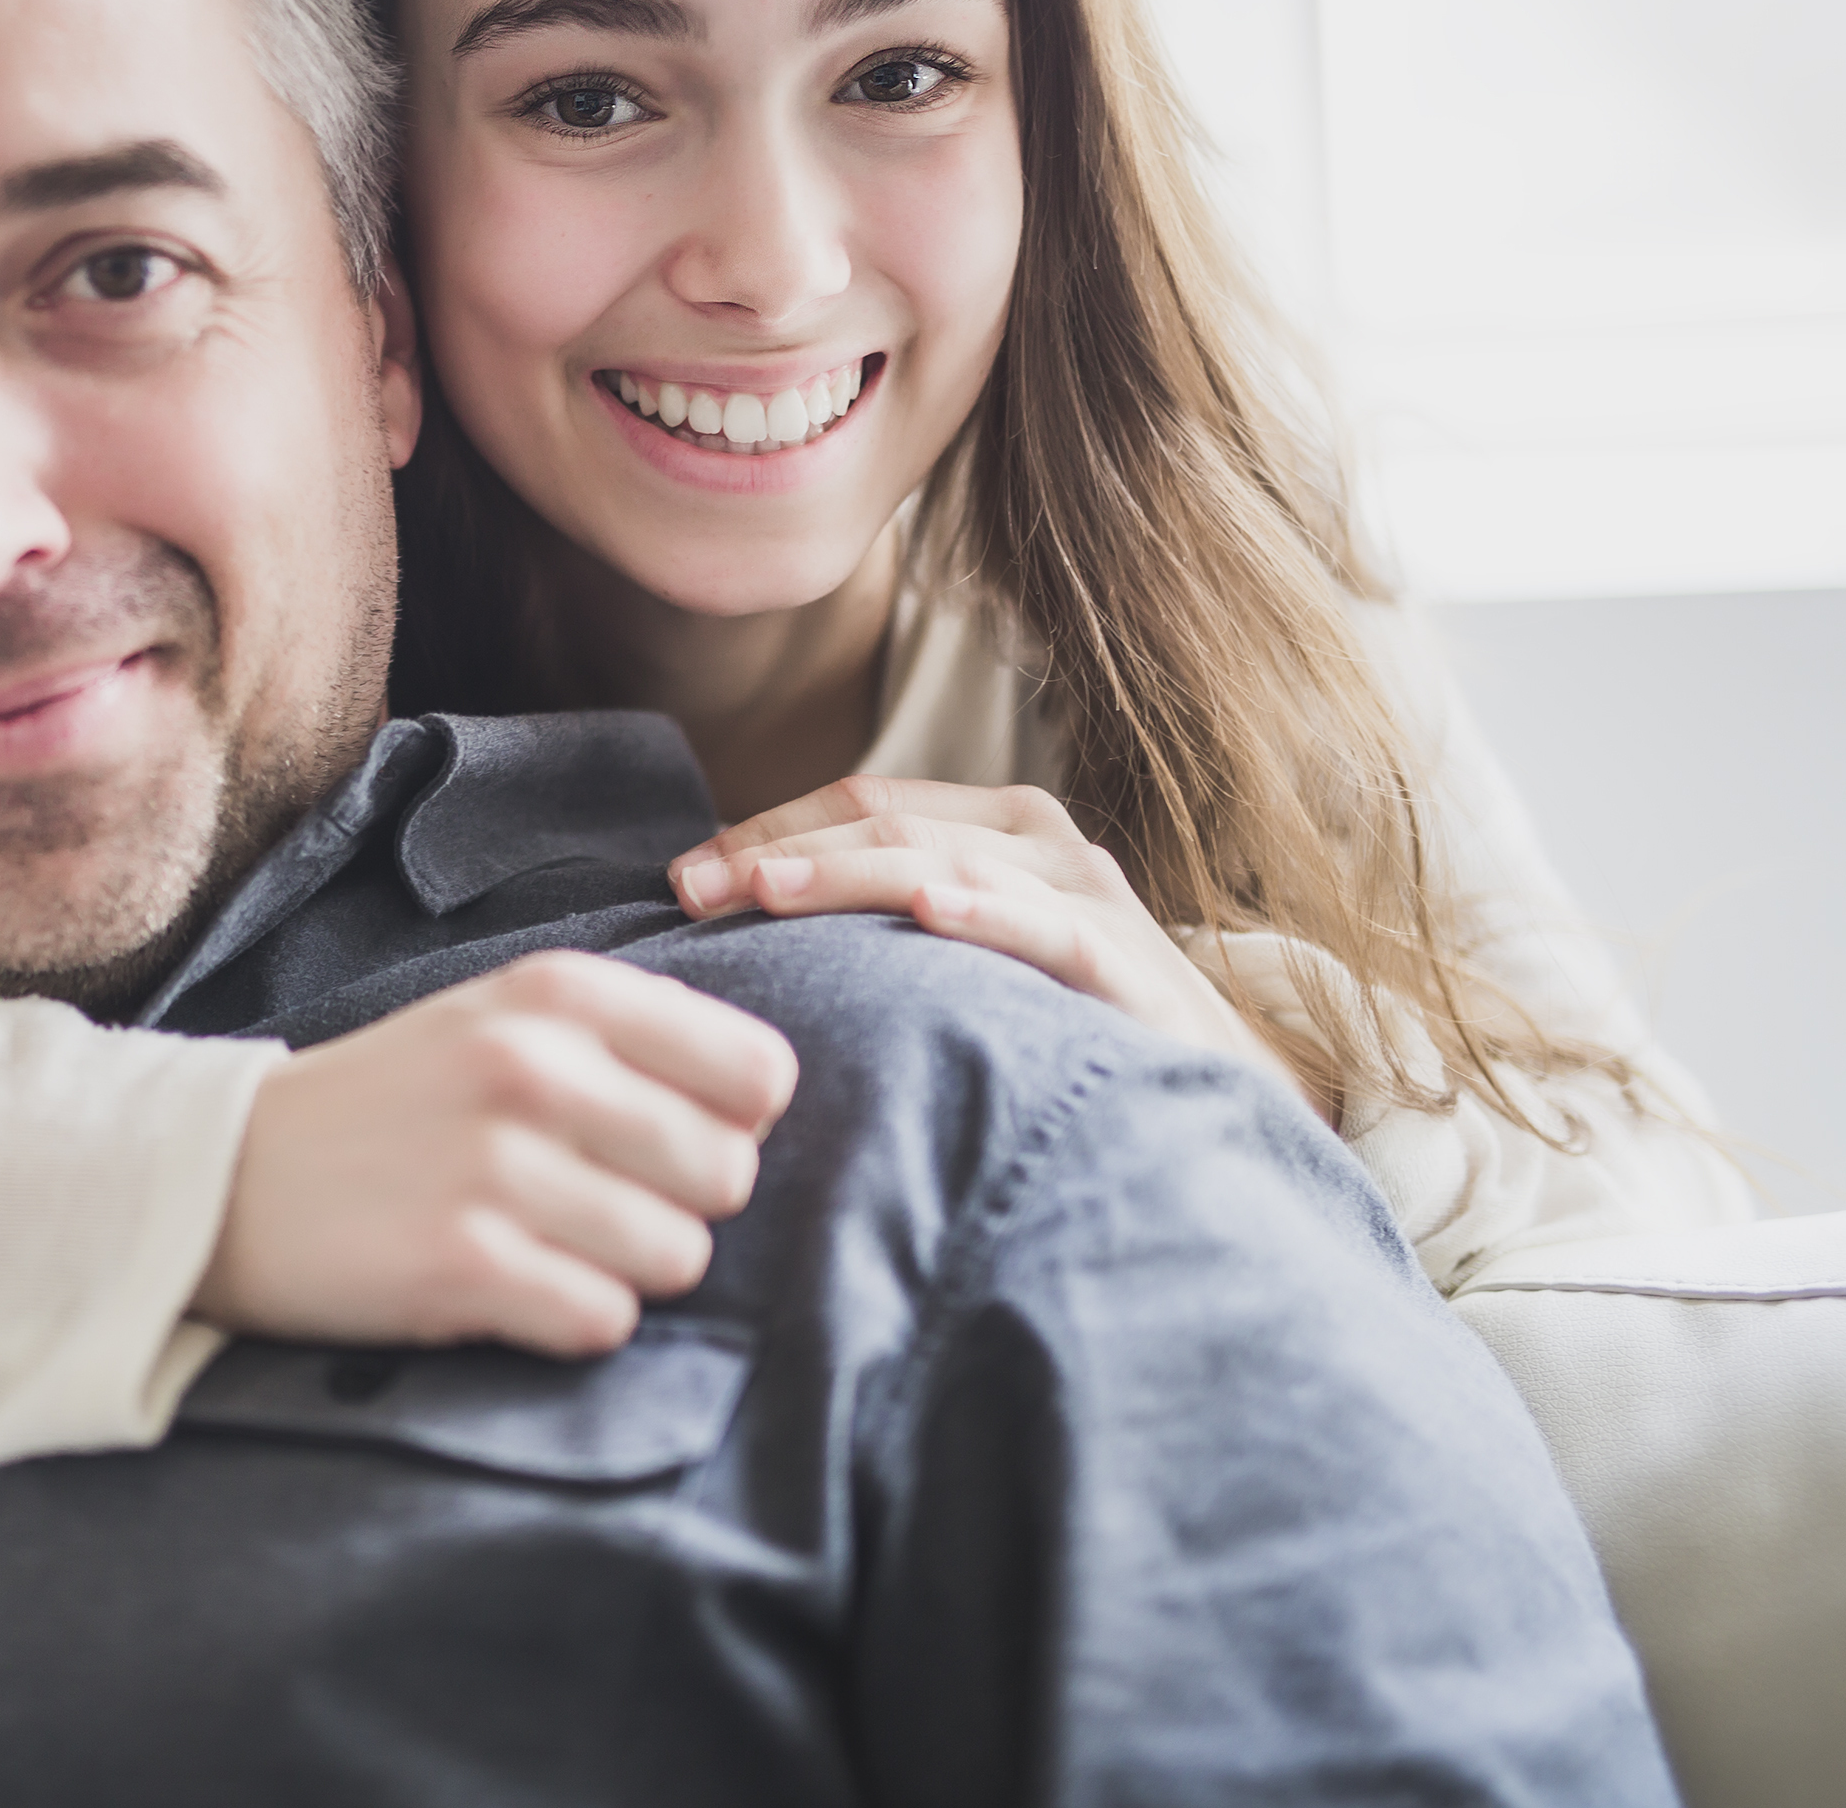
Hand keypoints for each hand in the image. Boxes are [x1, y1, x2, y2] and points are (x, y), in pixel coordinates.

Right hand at [191, 950, 796, 1356]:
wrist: (221, 1176)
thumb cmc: (389, 1105)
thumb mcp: (498, 1021)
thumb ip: (628, 1040)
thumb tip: (767, 1099)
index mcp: (556, 994)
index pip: (758, 1072)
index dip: (728, 1124)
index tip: (659, 1140)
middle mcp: (534, 1067)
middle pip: (728, 1175)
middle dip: (674, 1206)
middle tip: (586, 1205)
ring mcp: (497, 1167)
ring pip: (678, 1256)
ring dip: (621, 1270)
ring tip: (539, 1246)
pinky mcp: (463, 1265)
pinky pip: (604, 1321)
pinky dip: (567, 1321)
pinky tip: (505, 1290)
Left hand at [668, 777, 1307, 1100]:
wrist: (1213, 1094)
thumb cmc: (1066, 1023)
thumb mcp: (968, 957)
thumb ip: (885, 925)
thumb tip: (743, 925)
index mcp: (998, 827)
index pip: (860, 798)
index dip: (765, 826)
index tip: (680, 879)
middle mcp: (1042, 843)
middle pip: (887, 821)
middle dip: (777, 850)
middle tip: (687, 889)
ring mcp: (1087, 898)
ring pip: (945, 861)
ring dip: (845, 871)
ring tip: (762, 889)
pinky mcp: (1126, 966)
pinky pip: (1047, 930)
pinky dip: (986, 912)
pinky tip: (930, 910)